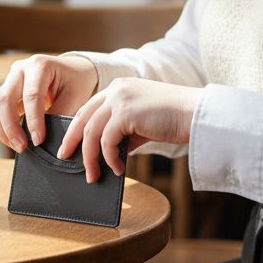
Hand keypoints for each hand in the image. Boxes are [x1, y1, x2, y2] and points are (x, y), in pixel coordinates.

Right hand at [0, 53, 99, 151]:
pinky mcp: (5, 90)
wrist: (73, 70)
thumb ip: (59, 114)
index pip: (31, 96)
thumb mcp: (75, 97)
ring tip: (17, 146)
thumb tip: (41, 138)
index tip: (39, 140)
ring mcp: (10, 78)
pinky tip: (12, 139)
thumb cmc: (76, 82)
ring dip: (2, 129)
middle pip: (5, 100)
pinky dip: (0, 126)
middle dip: (11, 128)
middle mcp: (20, 69)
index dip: (33, 121)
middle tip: (22, 147)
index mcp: (40, 65)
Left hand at [57, 77, 202, 182]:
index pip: (90, 107)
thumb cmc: (175, 119)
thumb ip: (125, 132)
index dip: (77, 127)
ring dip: (90, 157)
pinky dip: (109, 158)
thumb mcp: (144, 123)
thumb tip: (110, 153)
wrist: (196, 114)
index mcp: (120, 87)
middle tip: (65, 158)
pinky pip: (106, 141)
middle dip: (72, 140)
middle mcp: (116, 89)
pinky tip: (117, 169)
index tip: (70, 143)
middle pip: (83, 117)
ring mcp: (120, 99)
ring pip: (91, 132)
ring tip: (94, 175)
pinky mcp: (126, 113)